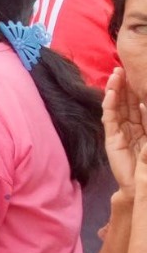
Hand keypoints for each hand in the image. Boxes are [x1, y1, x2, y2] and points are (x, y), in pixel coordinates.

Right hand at [103, 67, 146, 192]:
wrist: (143, 184)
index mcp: (142, 127)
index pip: (138, 104)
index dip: (135, 90)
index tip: (136, 74)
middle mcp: (130, 127)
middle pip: (125, 103)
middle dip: (124, 86)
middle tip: (122, 68)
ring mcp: (119, 133)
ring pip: (116, 107)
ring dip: (115, 91)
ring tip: (116, 74)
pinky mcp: (112, 139)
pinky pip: (110, 118)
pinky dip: (110, 105)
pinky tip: (111, 93)